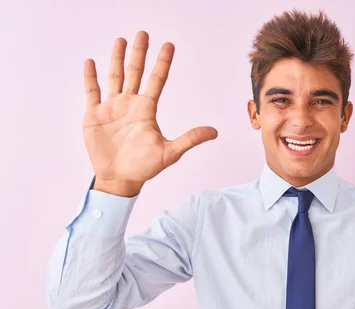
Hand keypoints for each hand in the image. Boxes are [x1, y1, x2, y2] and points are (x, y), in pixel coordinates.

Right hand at [82, 31, 217, 195]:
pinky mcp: (94, 115)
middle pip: (135, 73)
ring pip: (115, 77)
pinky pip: (92, 92)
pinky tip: (91, 62)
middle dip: (138, 53)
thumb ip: (190, 139)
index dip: (162, 63)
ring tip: (120, 41)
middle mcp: (130, 104)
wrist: (120, 179)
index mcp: (146, 110)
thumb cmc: (144, 167)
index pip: (156, 80)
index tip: (169, 45)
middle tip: (143, 34)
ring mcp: (112, 108)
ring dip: (117, 59)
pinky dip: (91, 78)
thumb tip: (215, 132)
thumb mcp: (170, 152)